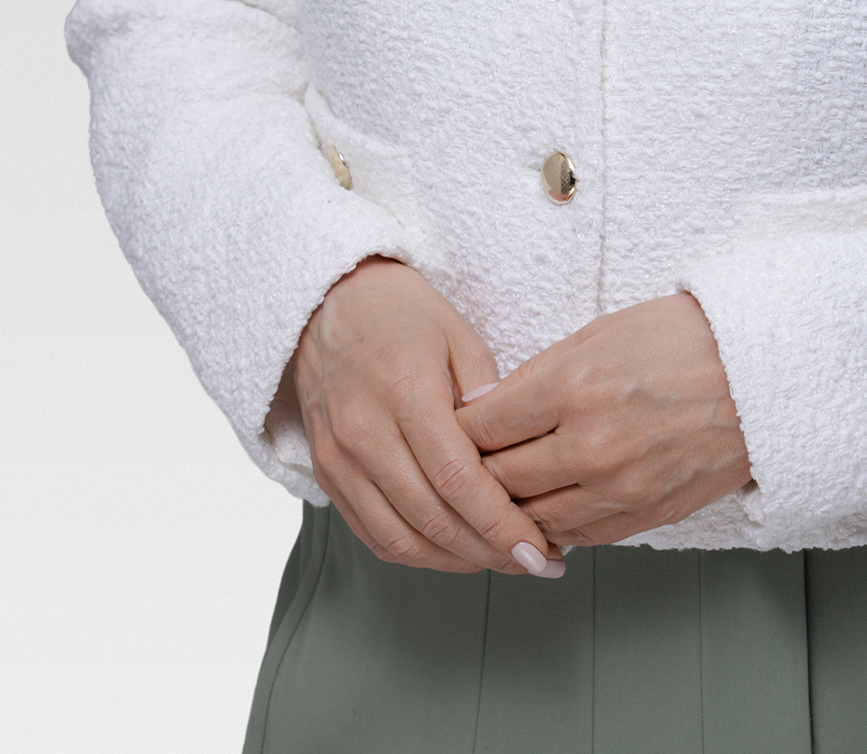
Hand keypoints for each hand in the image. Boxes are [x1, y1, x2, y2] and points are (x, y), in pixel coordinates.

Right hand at [282, 257, 563, 577]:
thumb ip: (488, 396)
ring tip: (501, 561)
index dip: (500, 524)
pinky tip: (455, 552)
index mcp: (404, 391)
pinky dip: (418, 554)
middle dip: (489, 551)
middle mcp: (364, 432)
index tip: (538, 547)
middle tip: (535, 561)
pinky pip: (373, 534)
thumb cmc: (401, 316)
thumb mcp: (458, 335)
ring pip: (400, 538)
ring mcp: (339, 458)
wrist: (329, 305)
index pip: (457, 479)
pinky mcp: (327, 474)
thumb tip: (516, 451)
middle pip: (431, 518)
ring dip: (456, 562)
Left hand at [457, 292, 751, 546]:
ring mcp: (621, 488)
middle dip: (474, 470)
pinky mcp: (646, 515)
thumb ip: (534, 376)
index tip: (452, 426)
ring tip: (502, 487)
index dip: (458, 428)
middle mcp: (592, 445)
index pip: (482, 427)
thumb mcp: (598, 334)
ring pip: (533, 517)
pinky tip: (547, 507)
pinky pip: (578, 536)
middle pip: (499, 478)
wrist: (760, 372)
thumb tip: (482, 408)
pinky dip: (554, 524)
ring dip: (511, 506)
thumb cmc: (682, 340)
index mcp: (574, 387)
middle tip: (464, 460)